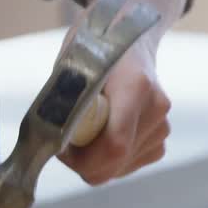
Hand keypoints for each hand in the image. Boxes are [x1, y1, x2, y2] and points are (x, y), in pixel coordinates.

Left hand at [58, 39, 171, 185]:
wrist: (130, 40)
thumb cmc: (95, 50)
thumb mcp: (70, 66)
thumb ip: (62, 101)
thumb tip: (46, 134)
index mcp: (134, 86)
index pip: (114, 145)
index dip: (83, 160)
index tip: (62, 149)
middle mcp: (155, 108)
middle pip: (116, 161)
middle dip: (84, 163)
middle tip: (67, 144)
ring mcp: (162, 125)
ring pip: (120, 168)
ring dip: (96, 161)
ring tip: (86, 132)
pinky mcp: (160, 138)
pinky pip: (129, 165)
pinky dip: (110, 160)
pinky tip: (102, 137)